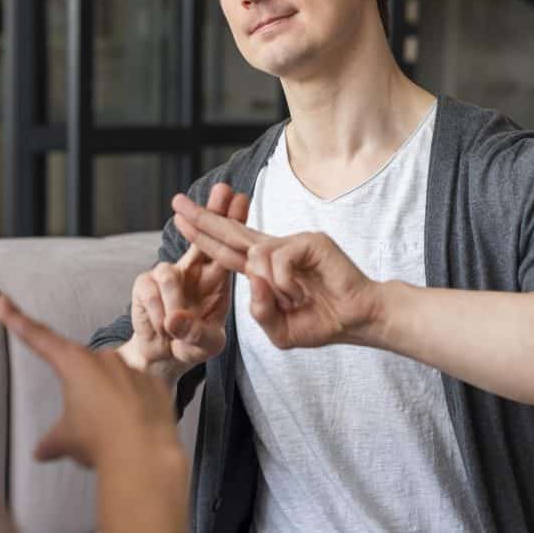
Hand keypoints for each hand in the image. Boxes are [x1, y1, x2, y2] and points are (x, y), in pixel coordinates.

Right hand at [0, 299, 182, 468]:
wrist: (143, 455)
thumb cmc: (98, 441)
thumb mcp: (66, 440)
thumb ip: (51, 441)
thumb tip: (41, 451)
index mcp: (73, 363)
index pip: (39, 338)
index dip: (19, 321)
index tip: (3, 304)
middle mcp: (103, 358)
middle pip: (82, 371)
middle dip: (80, 394)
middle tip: (85, 426)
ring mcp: (132, 368)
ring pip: (112, 382)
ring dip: (107, 402)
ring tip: (110, 433)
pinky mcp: (154, 383)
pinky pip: (138, 392)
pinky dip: (132, 408)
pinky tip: (131, 429)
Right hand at [122, 183, 249, 374]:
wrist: (162, 356)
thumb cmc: (192, 343)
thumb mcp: (206, 345)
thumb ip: (198, 336)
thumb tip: (175, 321)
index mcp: (215, 278)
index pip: (226, 245)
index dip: (232, 221)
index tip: (241, 197)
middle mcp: (192, 270)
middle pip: (201, 234)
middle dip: (210, 210)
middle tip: (222, 187)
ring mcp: (165, 274)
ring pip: (169, 273)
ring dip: (174, 305)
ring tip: (174, 328)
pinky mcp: (144, 285)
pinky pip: (151, 293)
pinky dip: (157, 316)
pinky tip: (162, 328)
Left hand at [171, 189, 382, 348]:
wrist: (357, 319)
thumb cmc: (322, 323)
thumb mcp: (279, 331)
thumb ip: (259, 312)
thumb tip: (253, 280)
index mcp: (264, 269)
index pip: (226, 249)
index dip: (203, 235)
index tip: (180, 220)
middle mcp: (274, 250)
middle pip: (231, 231)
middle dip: (202, 218)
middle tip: (176, 203)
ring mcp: (292, 242)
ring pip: (255, 256)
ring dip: (273, 289)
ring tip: (297, 300)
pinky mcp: (309, 240)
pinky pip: (277, 260)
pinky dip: (286, 283)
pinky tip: (302, 292)